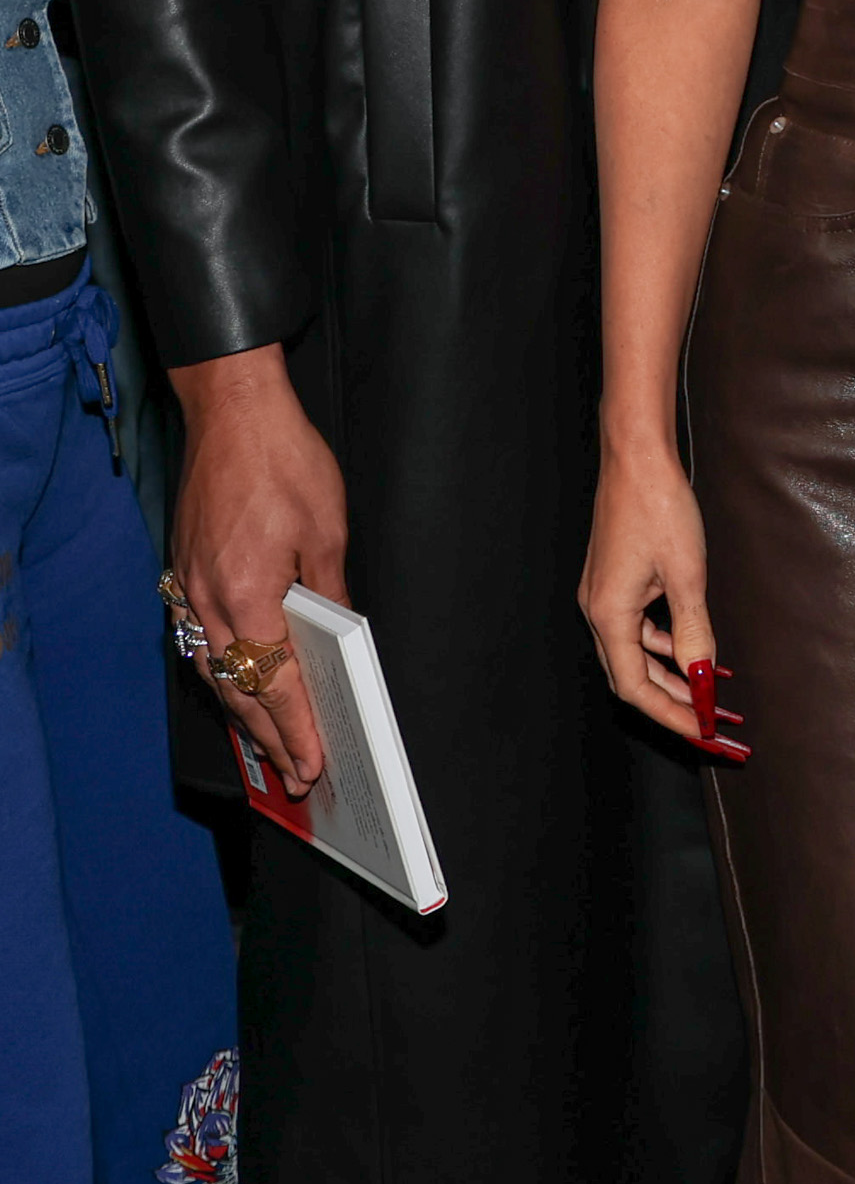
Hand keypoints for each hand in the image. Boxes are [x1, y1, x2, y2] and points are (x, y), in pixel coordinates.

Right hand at [168, 344, 349, 794]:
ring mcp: (188, 586)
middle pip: (237, 689)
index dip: (295, 729)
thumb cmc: (283, 459)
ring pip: (213, 671)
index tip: (312, 764)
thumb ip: (330, 593)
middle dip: (270, 736)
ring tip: (274, 745)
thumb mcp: (327, 530)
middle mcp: (206, 600)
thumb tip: (339, 638)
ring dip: (244, 711)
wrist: (232, 409)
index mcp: (246, 595)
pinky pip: (200, 641)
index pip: (274, 683)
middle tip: (298, 774)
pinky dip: (223, 673)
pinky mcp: (184, 570)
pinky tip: (242, 685)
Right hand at [579, 441, 735, 752]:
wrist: (636, 456)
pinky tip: (691, 648)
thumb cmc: (658, 506)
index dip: (669, 714)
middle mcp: (598, 609)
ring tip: (707, 691)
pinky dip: (664, 644)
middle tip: (709, 722)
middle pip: (631, 676)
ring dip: (670, 674)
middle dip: (671, 702)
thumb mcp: (686, 573)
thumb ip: (693, 629)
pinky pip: (637, 627)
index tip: (702, 731)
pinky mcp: (615, 580)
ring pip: (634, 653)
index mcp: (608, 614)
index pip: (634, 687)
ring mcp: (604, 594)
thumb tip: (702, 675)